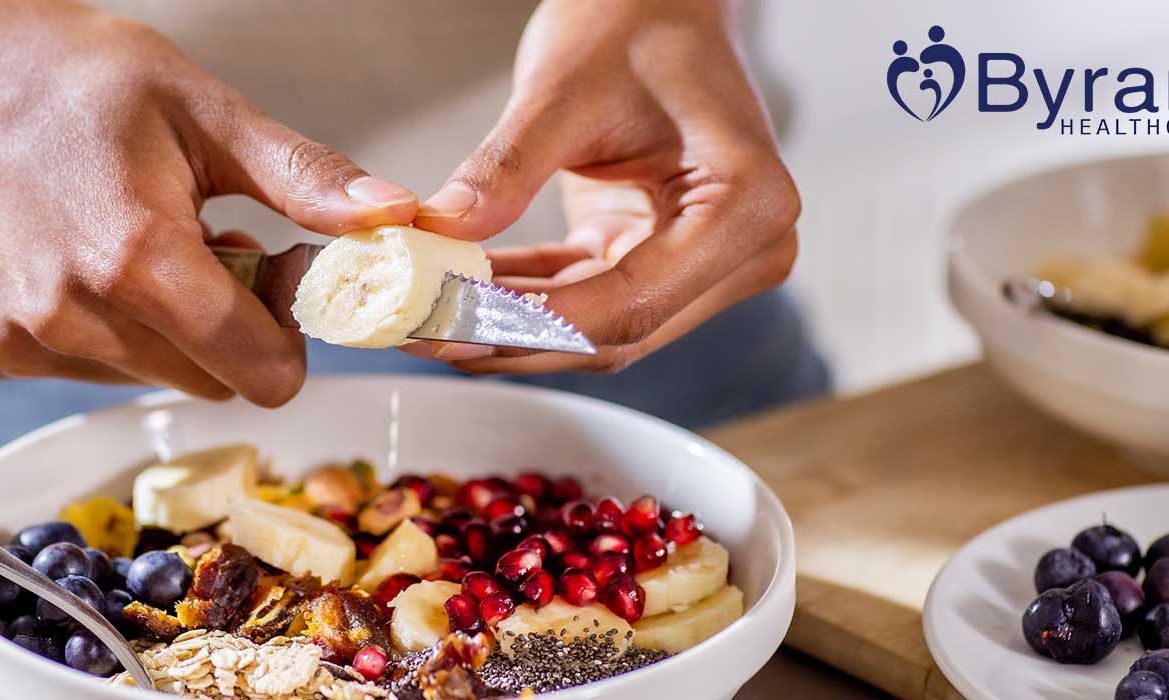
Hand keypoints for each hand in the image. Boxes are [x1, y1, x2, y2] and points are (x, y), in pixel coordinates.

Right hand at [0, 1, 416, 404]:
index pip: (259, 371)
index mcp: (136, 259)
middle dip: (227, 330)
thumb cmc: (80, 80)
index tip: (274, 278)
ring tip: (134, 247)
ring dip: (160, 332)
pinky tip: (76, 264)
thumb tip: (393, 218)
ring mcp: (17, 340)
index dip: (287, 336)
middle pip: (207, 381)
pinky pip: (79, 373)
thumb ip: (304, 179)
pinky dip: (97, 332)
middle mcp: (68, 314)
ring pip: (145, 379)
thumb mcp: (208, 112)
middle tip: (207, 249)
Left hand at [409, 0, 799, 372]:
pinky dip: (522, 298)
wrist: (662, 1)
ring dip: (509, 326)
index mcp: (746, 204)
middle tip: (421, 333)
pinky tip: (457, 293)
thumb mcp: (562, 90)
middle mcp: (746, 249)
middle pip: (617, 330)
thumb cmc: (637, 22)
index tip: (453, 327)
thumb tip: (441, 233)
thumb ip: (504, 168)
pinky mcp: (664, 259)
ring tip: (425, 317)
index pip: (631, 302)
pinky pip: (586, 299)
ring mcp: (710, 262)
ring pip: (596, 328)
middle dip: (512, 336)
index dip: (533, 326)